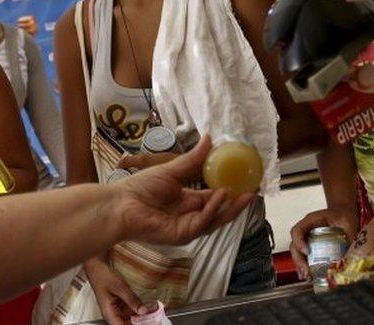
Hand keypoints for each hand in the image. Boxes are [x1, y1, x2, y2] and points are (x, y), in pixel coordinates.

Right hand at [84, 259, 154, 324]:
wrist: (97, 265)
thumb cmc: (102, 276)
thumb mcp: (119, 287)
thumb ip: (131, 299)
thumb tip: (143, 311)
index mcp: (109, 313)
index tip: (147, 323)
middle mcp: (112, 313)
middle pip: (128, 324)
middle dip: (141, 322)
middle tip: (154, 318)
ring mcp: (117, 308)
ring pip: (131, 318)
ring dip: (142, 316)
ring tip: (154, 313)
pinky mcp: (120, 303)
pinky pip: (131, 310)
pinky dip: (139, 309)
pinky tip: (149, 307)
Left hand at [114, 135, 253, 245]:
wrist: (120, 203)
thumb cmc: (140, 187)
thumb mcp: (172, 169)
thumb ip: (193, 159)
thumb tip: (210, 138)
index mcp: (187, 201)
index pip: (213, 197)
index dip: (229, 191)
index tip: (245, 181)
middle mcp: (189, 215)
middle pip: (219, 211)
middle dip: (237, 204)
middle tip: (254, 191)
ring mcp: (186, 226)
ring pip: (215, 220)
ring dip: (229, 207)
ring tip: (242, 193)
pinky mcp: (181, 235)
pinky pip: (202, 223)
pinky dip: (212, 210)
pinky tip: (219, 196)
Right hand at [289, 208, 357, 279]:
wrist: (345, 212)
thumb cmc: (345, 215)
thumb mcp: (349, 223)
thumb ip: (349, 239)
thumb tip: (350, 258)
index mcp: (311, 220)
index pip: (297, 230)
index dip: (299, 242)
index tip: (307, 252)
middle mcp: (306, 230)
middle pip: (295, 245)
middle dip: (299, 260)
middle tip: (307, 272)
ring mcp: (308, 238)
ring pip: (298, 253)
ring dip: (301, 266)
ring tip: (307, 277)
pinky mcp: (313, 246)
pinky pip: (305, 257)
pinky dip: (306, 266)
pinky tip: (310, 276)